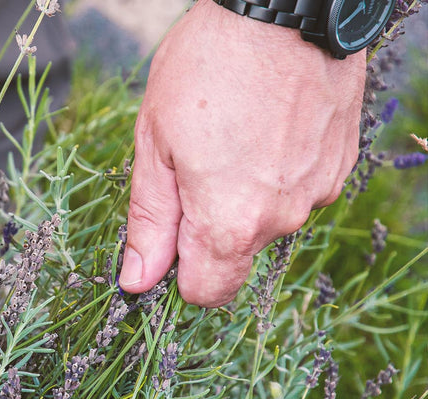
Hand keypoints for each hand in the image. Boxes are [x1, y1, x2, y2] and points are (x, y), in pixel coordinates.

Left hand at [120, 0, 365, 306]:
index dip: (180, 272)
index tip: (170, 236)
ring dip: (243, 198)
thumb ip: (149, 222)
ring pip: (266, 223)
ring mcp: (316, 192)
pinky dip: (275, 174)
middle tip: (195, 166)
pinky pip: (295, 192)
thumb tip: (138, 281)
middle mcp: (281, 219)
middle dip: (208, 228)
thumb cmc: (210, 64)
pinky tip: (266, 130)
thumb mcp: (155, 144)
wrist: (288, 1)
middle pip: (234, 257)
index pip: (205, 292)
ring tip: (234, 137)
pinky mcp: (338, 165)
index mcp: (230, 223)